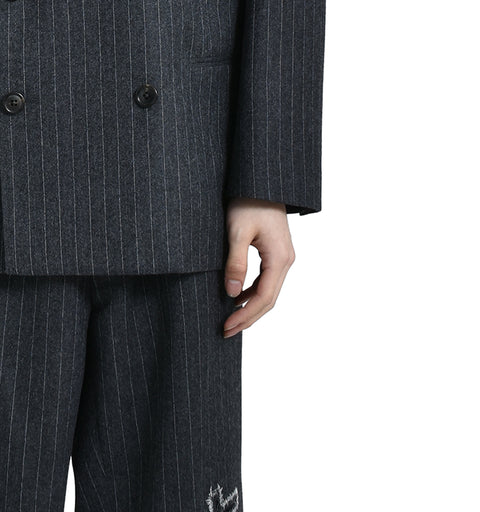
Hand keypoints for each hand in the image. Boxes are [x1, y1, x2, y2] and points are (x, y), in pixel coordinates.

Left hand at [221, 198, 294, 336]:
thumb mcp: (237, 232)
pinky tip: (237, 296)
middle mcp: (286, 260)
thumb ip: (236, 263)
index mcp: (280, 258)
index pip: (264, 298)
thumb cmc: (248, 201)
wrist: (260, 181)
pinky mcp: (276, 252)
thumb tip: (232, 294)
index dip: (245, 316)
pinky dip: (253, 292)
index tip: (226, 327)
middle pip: (269, 300)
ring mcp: (283, 257)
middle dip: (248, 317)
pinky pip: (267, 280)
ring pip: (269, 291)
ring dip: (251, 307)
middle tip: (225, 331)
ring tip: (230, 319)